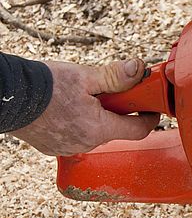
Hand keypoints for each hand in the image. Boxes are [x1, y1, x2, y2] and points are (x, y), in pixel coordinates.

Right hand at [12, 59, 158, 155]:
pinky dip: (78, 124)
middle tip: (113, 93)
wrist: (6, 96)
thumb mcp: (85, 76)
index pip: (138, 130)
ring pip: (94, 133)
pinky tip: (67, 109)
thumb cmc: (44, 86)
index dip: (148, 118)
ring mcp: (67, 148)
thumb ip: (115, 76)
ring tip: (84, 98)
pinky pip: (75, 136)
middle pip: (115, 129)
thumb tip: (139, 69)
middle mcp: (85, 144)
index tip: (151, 108)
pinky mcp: (52, 147)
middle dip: (118, 112)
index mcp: (98, 129)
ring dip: (96, 118)